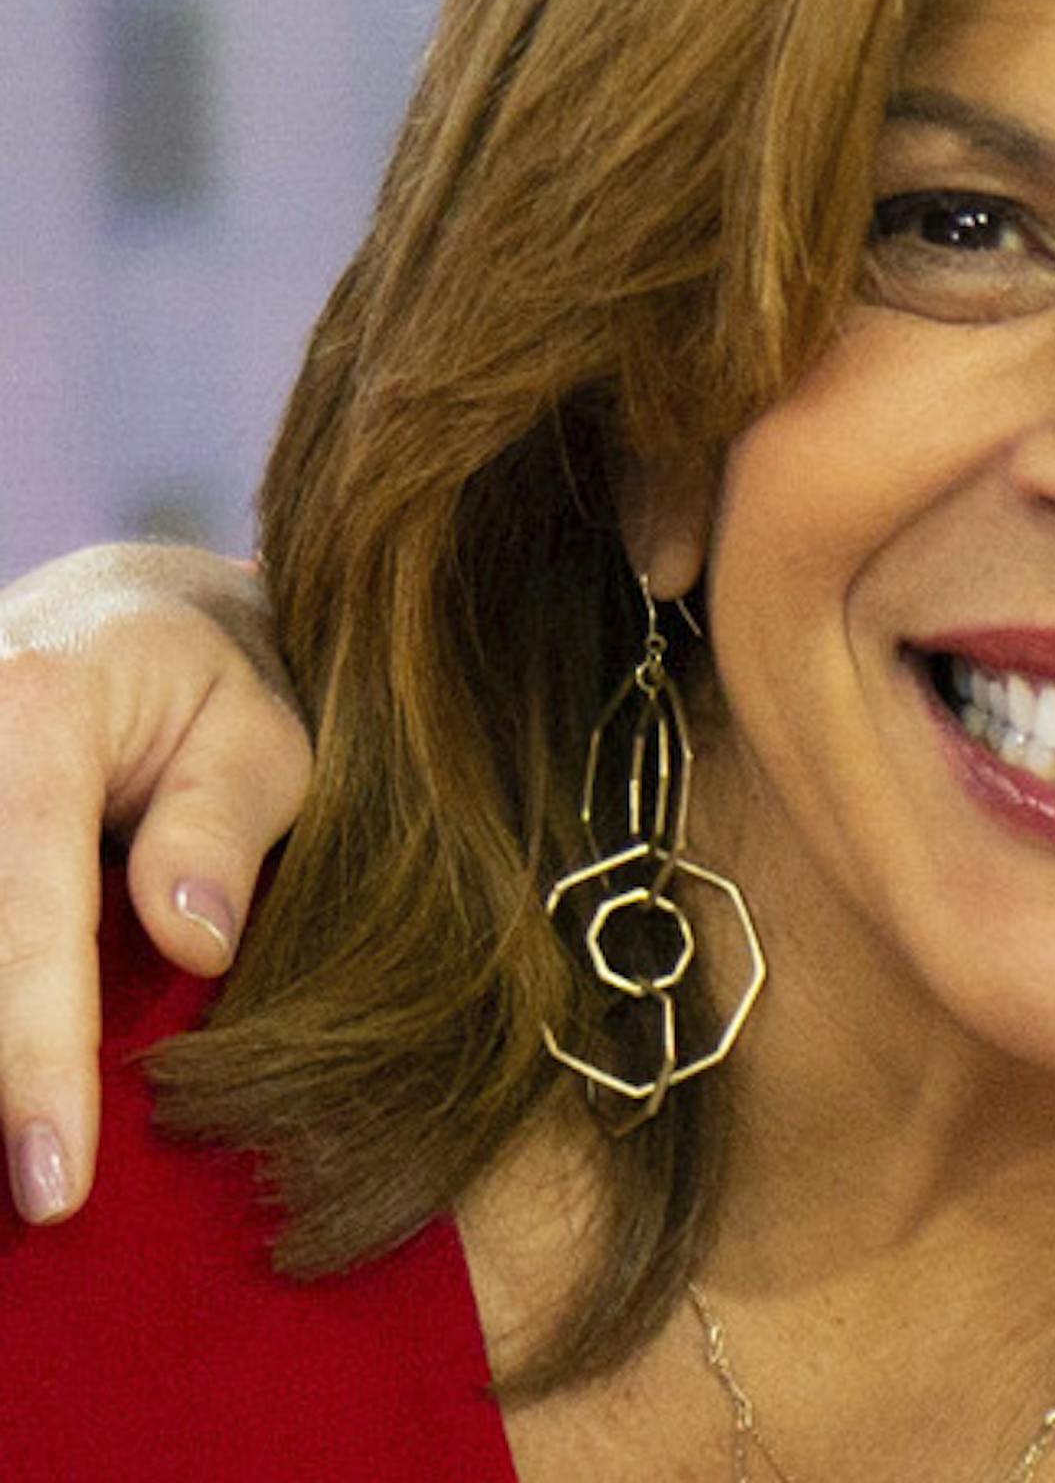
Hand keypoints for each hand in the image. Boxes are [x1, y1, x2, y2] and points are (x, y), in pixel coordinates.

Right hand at [0, 544, 307, 1222]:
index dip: (34, 1057)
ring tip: (29, 1172)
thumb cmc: (222, 677)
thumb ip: (226, 824)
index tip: (53, 1183)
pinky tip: (19, 1092)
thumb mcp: (266, 730)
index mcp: (35, 712)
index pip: (25, 913)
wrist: (130, 614)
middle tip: (41, 1204)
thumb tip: (196, 942)